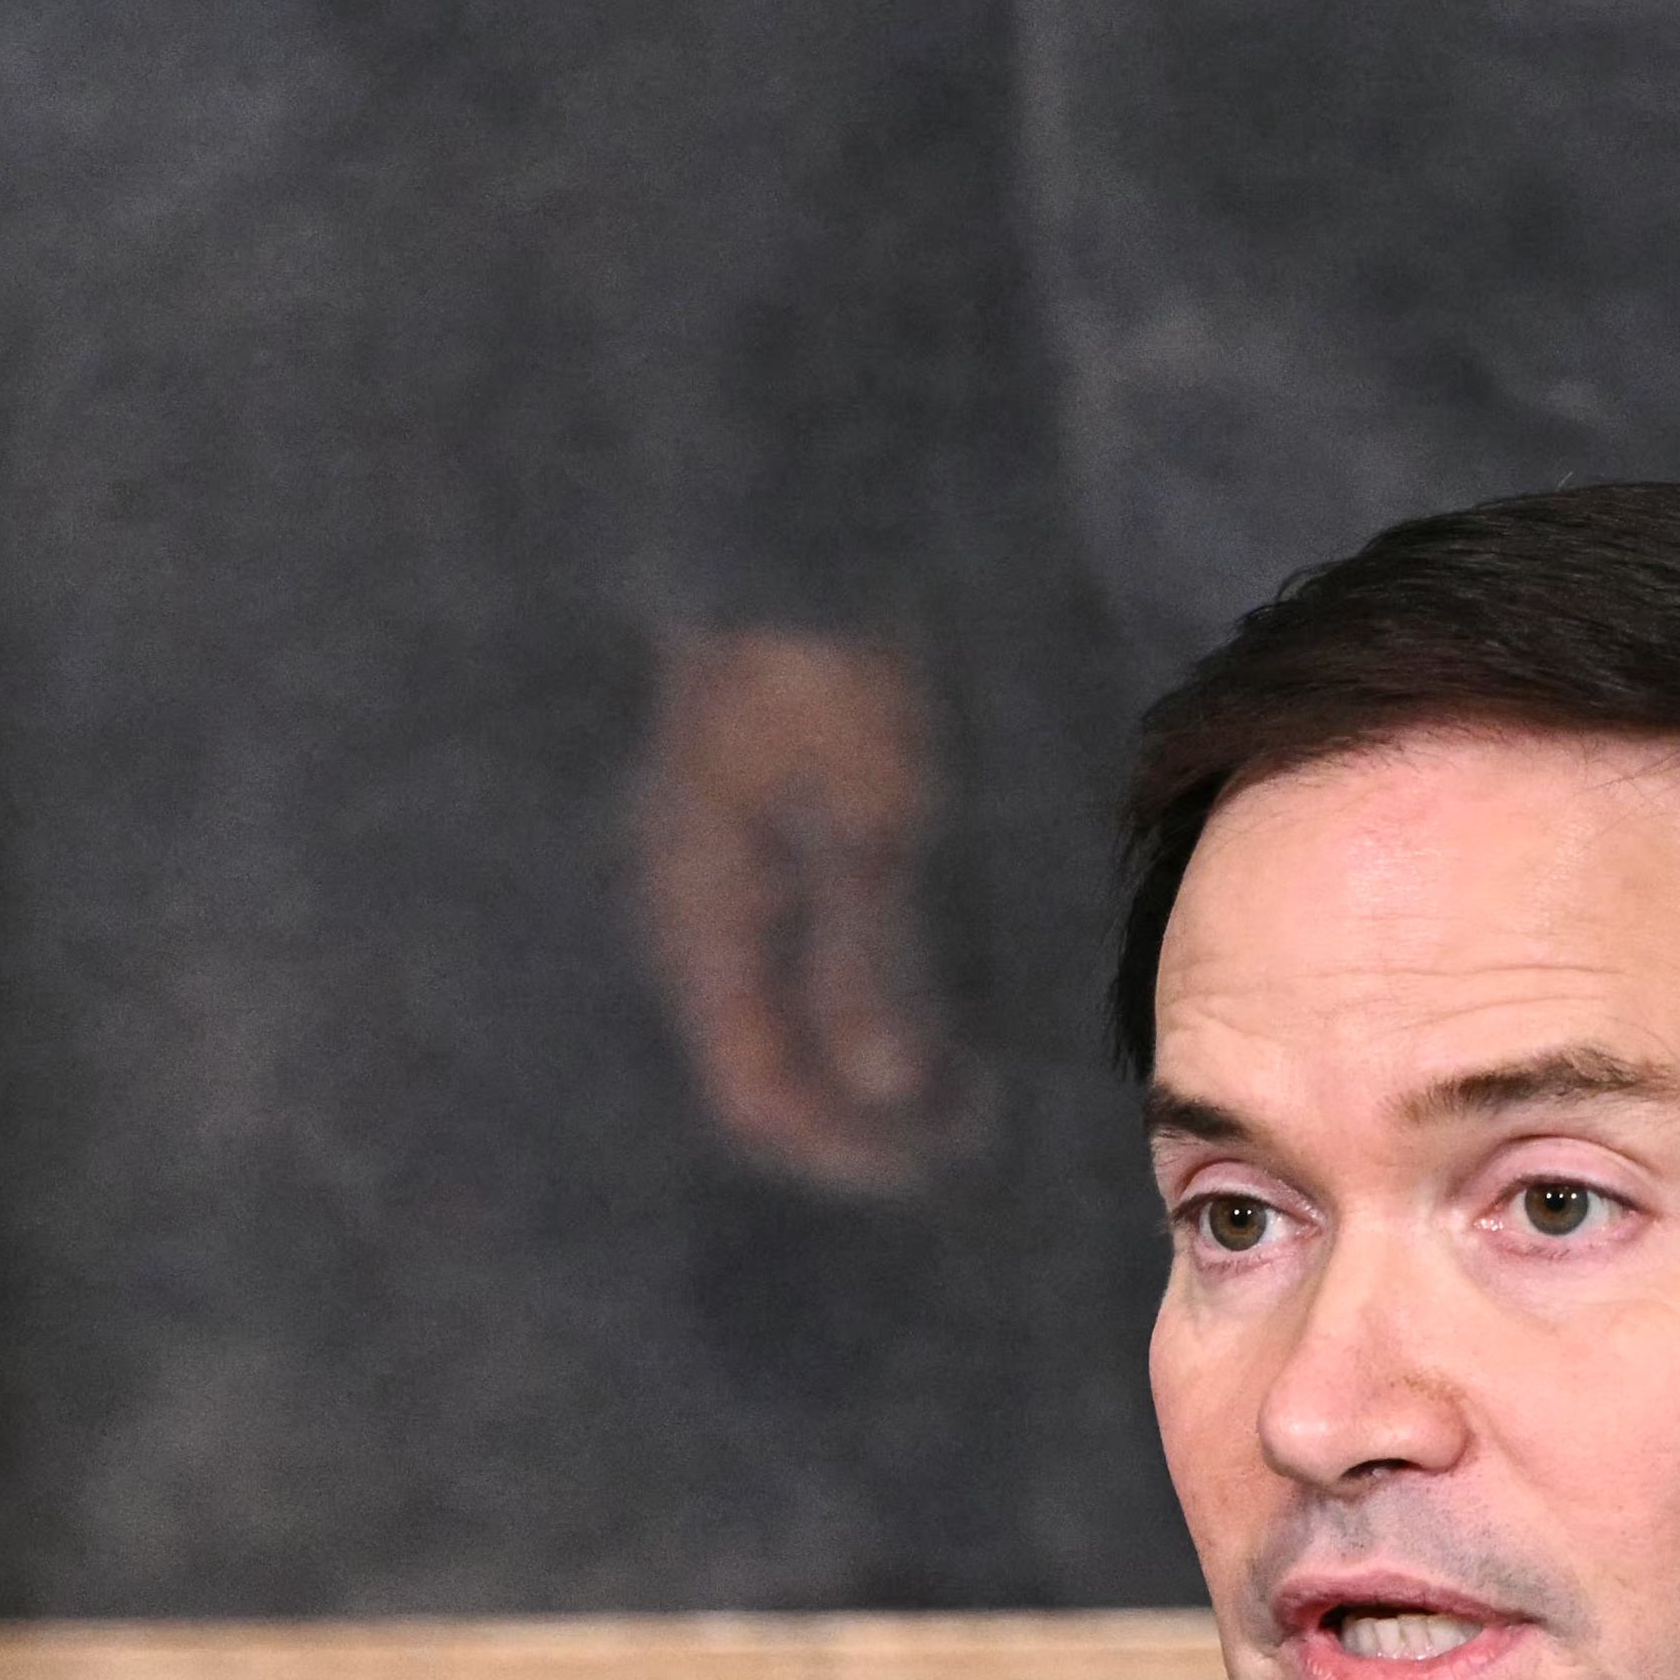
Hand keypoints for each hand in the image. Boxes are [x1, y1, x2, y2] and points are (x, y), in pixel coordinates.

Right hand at [629, 625, 979, 1196]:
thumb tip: (886, 1093)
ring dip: (873, 1047)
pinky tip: (943, 968)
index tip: (949, 1161)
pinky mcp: (762, 816)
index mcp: (710, 917)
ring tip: (974, 1061)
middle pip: (771, 1057)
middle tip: (976, 1127)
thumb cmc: (837, 662)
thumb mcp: (871, 813)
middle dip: (867, 1111)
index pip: (761, 1092)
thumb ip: (873, 957)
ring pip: (789, 1002)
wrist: (805, 518)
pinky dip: (870, 979)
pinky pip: (805, 941)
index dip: (851, 1150)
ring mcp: (725, 859)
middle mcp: (703, 902)